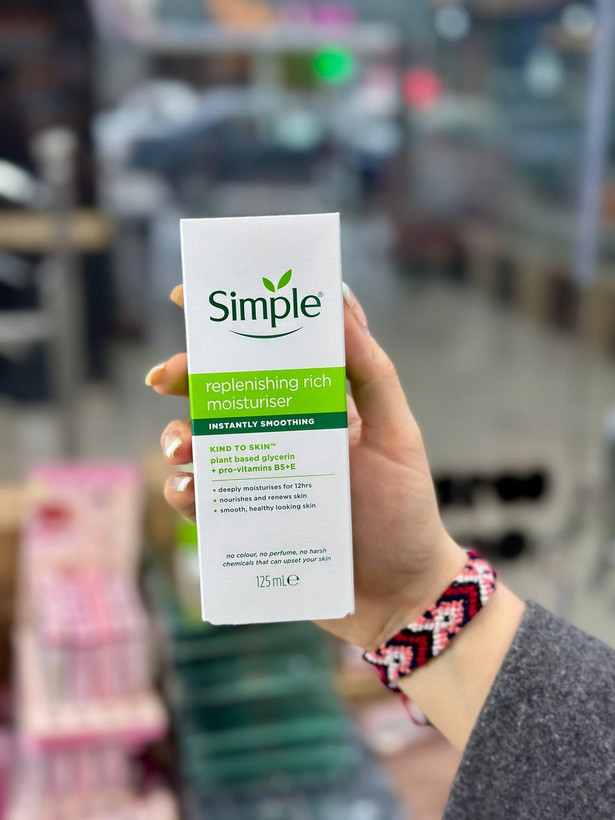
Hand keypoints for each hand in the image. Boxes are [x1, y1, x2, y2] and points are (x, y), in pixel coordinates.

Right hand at [147, 284, 465, 649]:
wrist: (401, 592)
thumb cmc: (405, 510)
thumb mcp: (397, 435)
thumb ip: (371, 373)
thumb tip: (338, 300)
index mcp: (313, 406)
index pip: (266, 354)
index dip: (226, 325)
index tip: (186, 298)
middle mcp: (280, 437)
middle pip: (220, 395)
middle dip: (186, 378)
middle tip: (166, 378)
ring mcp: (261, 478)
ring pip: (200, 445)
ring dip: (175, 437)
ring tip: (181, 447)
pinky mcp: (248, 522)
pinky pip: (203, 502)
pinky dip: (185, 492)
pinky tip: (191, 491)